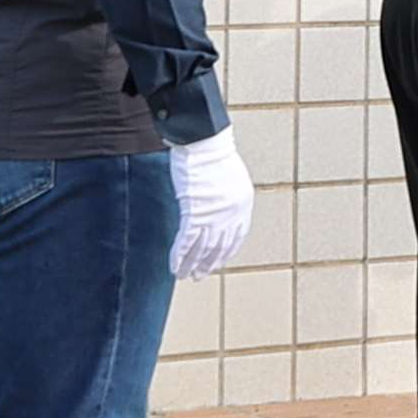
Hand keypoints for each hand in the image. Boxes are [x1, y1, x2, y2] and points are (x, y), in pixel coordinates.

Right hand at [169, 129, 252, 279]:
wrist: (205, 141)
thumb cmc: (212, 152)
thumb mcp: (228, 175)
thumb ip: (224, 195)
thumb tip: (215, 204)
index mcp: (243, 205)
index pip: (236, 237)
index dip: (225, 252)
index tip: (216, 262)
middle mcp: (232, 214)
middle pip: (219, 247)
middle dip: (208, 263)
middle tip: (199, 275)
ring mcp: (214, 215)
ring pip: (202, 249)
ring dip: (192, 265)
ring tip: (185, 276)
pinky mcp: (194, 213)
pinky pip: (186, 242)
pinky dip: (179, 257)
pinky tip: (174, 267)